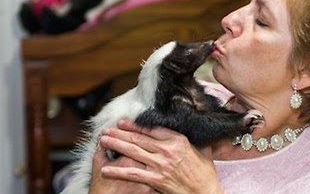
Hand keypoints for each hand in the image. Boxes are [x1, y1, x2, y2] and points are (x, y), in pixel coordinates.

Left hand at [99, 120, 223, 193]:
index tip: (122, 122)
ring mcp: (161, 165)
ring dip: (116, 145)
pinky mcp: (156, 180)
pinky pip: (133, 174)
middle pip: (138, 139)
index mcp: (178, 140)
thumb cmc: (205, 173)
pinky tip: (106, 169)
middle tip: (106, 129)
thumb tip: (193, 124)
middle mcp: (167, 150)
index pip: (151, 129)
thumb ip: (194, 137)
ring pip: (133, 152)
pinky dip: (118, 171)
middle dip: (120, 133)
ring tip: (103, 141)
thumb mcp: (203, 149)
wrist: (206, 193)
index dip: (134, 125)